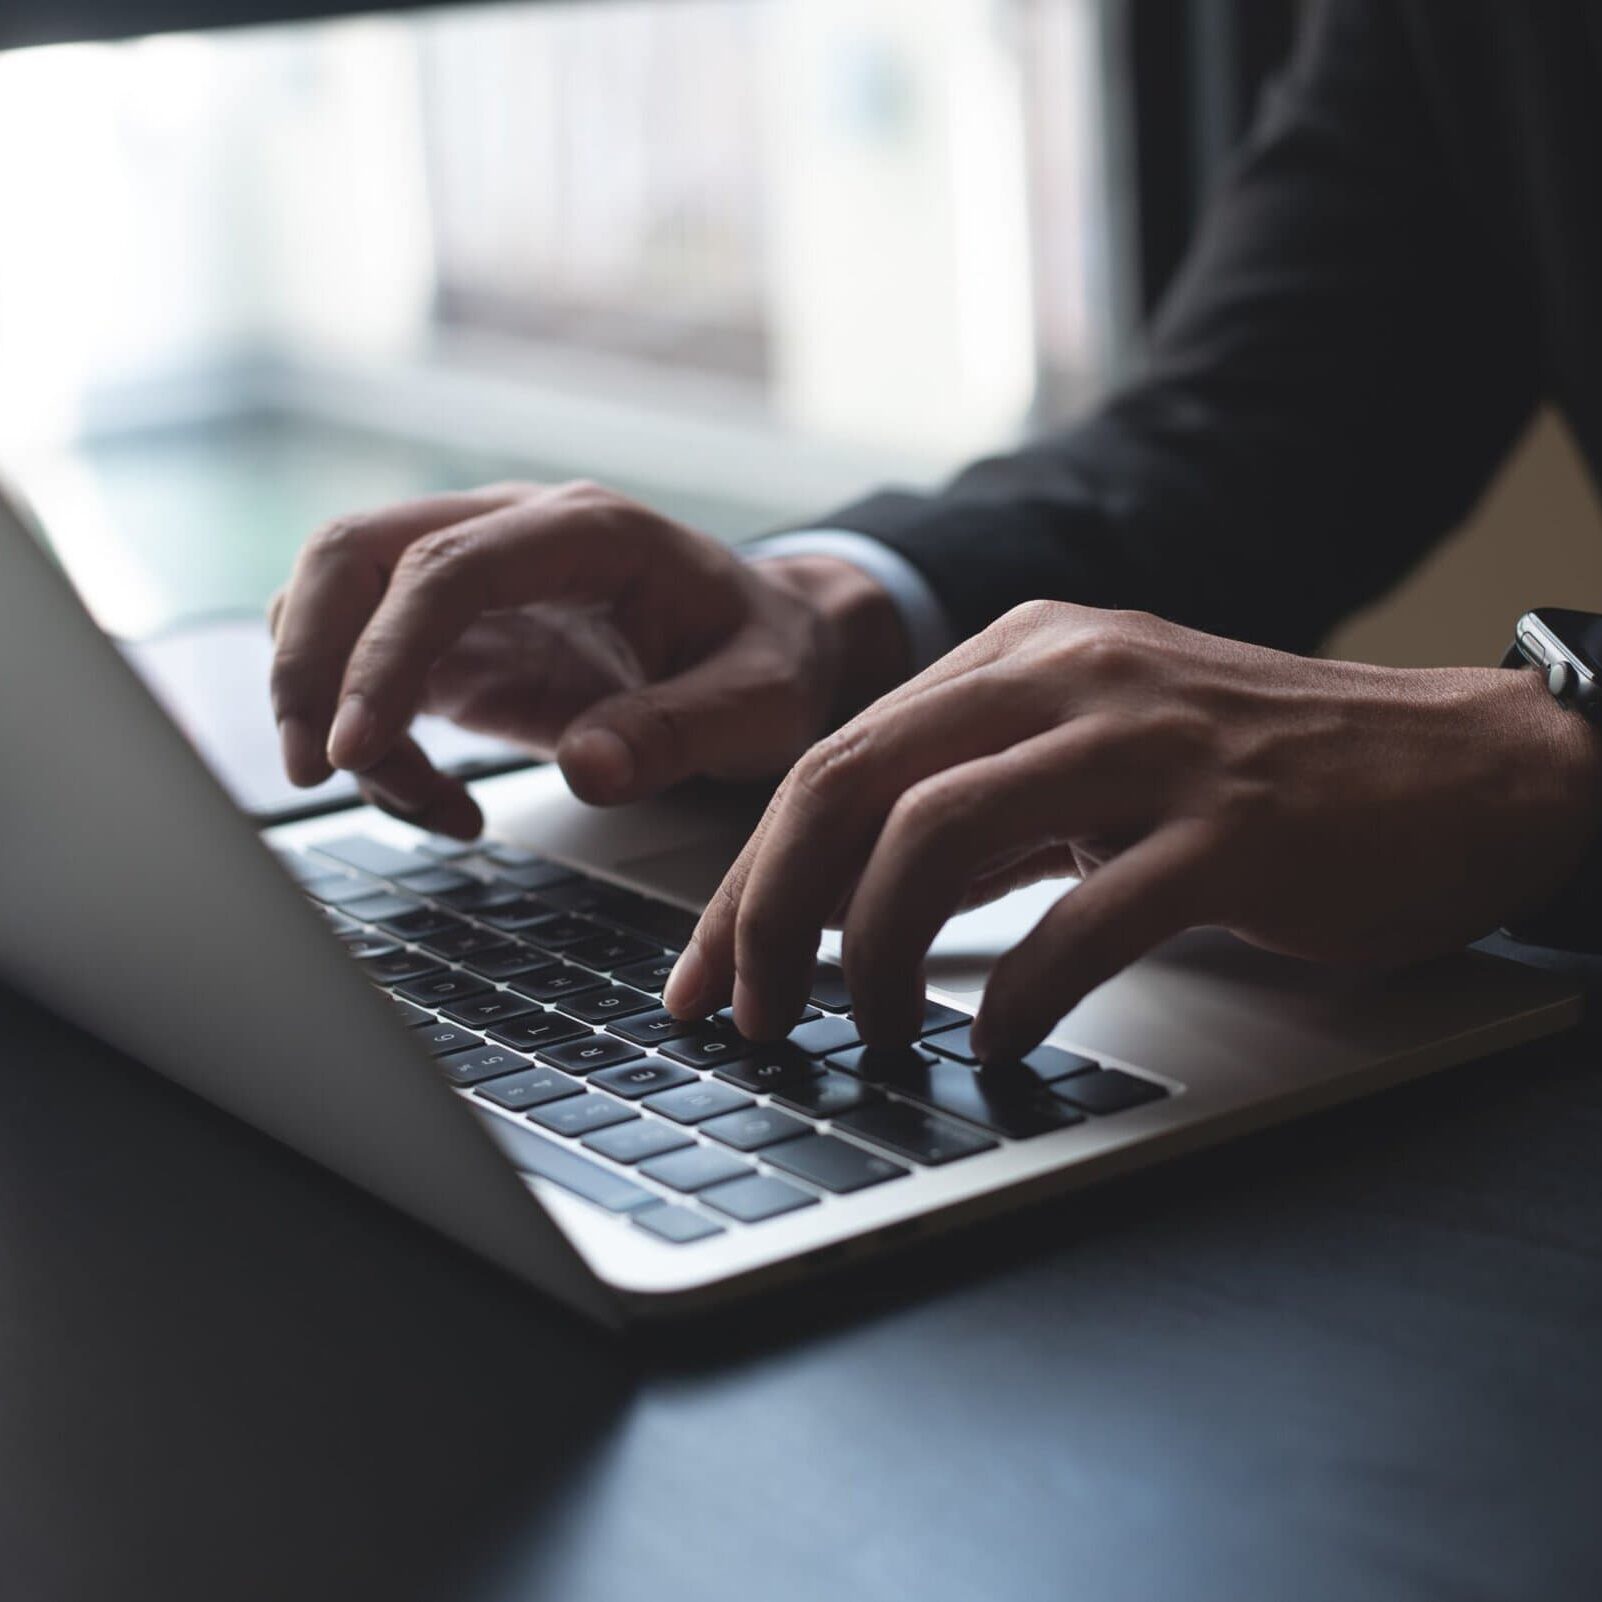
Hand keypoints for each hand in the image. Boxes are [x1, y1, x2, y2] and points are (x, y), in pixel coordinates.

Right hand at [268, 481, 908, 834]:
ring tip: (420, 801)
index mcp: (586, 530)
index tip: (355, 746)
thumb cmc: (770, 660)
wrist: (775, 645)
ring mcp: (478, 582)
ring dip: (330, 705)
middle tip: (316, 769)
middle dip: (308, 660)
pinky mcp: (462, 637)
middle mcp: (515, 534)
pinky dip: (375, 741)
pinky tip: (444, 802)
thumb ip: (680, 730)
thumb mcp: (761, 702)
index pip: (445, 567)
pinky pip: (372, 672)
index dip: (383, 652)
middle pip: (352, 554)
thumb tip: (587, 768)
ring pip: (339, 606)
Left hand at [664, 600, 1601, 1059]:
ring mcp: (1149, 745)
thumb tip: (844, 908)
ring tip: (868, 1032)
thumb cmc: (1263, 776)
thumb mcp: (1093, 763)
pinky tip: (998, 1043)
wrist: (1463, 764)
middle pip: (851, 786)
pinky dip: (1017, 994)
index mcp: (1023, 653)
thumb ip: (977, 815)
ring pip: (937, 837)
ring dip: (874, 955)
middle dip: (769, 916)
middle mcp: (1069, 675)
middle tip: (748, 1015)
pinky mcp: (1229, 828)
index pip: (834, 762)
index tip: (705, 972)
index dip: (748, 877)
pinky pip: (1082, 918)